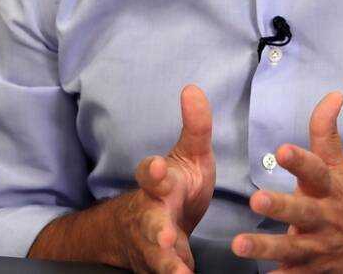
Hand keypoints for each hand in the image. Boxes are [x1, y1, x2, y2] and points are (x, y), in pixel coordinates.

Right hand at [117, 84, 215, 272]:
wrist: (156, 228)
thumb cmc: (178, 186)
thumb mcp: (190, 155)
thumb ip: (195, 126)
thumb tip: (193, 88)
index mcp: (159, 183)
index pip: (149, 174)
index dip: (153, 172)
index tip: (159, 169)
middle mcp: (150, 213)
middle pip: (147, 221)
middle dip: (155, 229)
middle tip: (165, 236)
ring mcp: (151, 243)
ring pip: (153, 254)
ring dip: (164, 262)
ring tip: (176, 270)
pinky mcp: (158, 266)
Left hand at [231, 92, 342, 272]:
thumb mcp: (342, 168)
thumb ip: (327, 133)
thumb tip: (334, 94)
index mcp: (330, 188)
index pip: (317, 170)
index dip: (300, 160)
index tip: (281, 149)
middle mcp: (326, 217)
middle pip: (303, 212)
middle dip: (281, 207)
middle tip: (257, 198)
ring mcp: (319, 248)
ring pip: (292, 248)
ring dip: (266, 247)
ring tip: (239, 244)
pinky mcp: (312, 272)